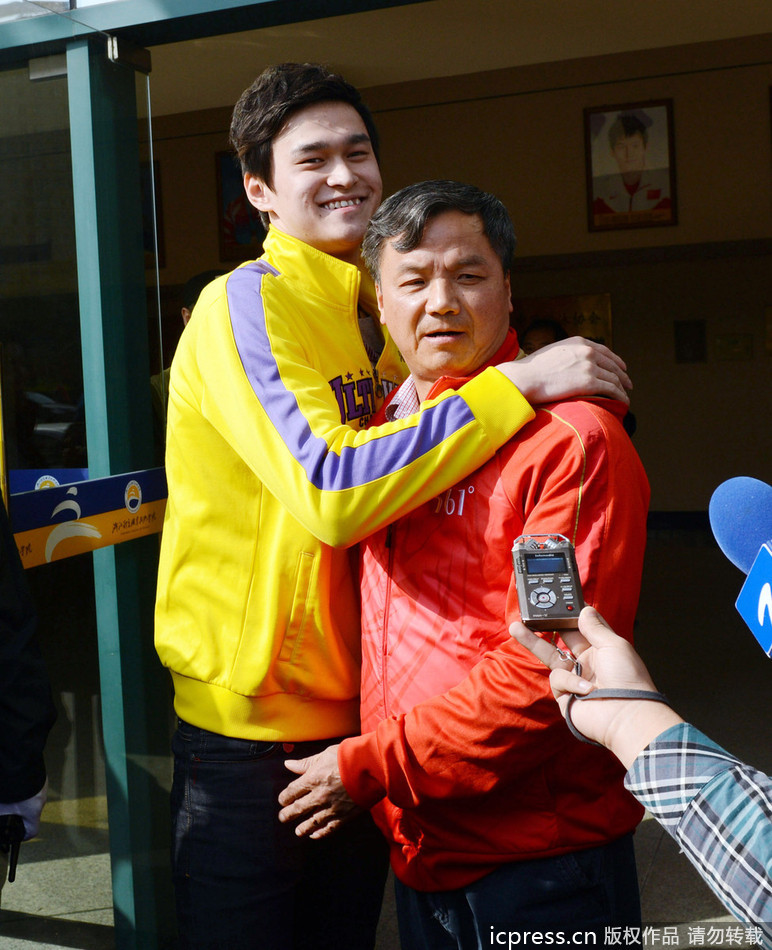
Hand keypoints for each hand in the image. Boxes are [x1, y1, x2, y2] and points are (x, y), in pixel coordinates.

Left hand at [0, 780, 47, 840]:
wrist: (20, 763)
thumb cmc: (14, 785)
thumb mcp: (1, 807)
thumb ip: (0, 814)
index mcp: (33, 810)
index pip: (33, 831)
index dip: (25, 836)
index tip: (20, 836)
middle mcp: (41, 799)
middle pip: (32, 813)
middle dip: (21, 814)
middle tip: (10, 812)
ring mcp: (43, 787)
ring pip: (33, 799)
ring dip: (23, 800)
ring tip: (13, 796)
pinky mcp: (40, 777)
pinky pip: (34, 787)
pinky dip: (26, 788)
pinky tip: (17, 785)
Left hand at [277, 743, 360, 838]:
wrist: (371, 766)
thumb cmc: (348, 756)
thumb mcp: (324, 755)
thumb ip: (305, 763)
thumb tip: (288, 765)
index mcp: (313, 779)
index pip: (291, 792)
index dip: (284, 798)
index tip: (282, 800)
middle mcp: (320, 795)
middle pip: (298, 809)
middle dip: (287, 814)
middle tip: (283, 817)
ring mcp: (332, 807)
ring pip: (311, 822)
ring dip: (302, 828)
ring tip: (297, 831)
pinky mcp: (344, 815)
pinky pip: (329, 828)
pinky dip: (320, 833)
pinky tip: (314, 834)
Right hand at [498, 337, 631, 404]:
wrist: (525, 377)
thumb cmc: (532, 369)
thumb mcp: (552, 352)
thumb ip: (566, 355)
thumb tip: (568, 365)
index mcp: (579, 342)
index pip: (603, 351)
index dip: (615, 360)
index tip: (621, 368)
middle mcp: (587, 352)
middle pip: (612, 364)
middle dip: (622, 375)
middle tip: (628, 383)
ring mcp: (589, 366)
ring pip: (614, 378)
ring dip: (622, 387)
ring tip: (626, 395)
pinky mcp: (589, 382)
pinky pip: (611, 389)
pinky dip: (620, 396)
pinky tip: (623, 402)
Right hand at [510, 607, 681, 766]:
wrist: (625, 715)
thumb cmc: (627, 679)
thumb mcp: (614, 645)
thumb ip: (595, 627)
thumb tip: (584, 610)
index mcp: (601, 649)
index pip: (581, 628)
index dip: (569, 616)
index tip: (556, 601)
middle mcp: (586, 663)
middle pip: (559, 639)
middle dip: (542, 625)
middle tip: (525, 612)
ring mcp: (574, 679)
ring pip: (549, 656)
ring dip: (533, 642)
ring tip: (515, 627)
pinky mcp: (564, 695)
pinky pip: (557, 679)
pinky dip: (570, 682)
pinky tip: (585, 689)